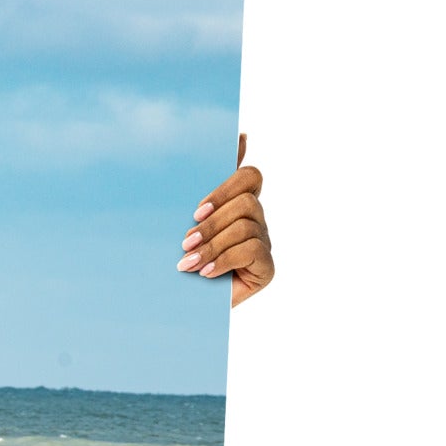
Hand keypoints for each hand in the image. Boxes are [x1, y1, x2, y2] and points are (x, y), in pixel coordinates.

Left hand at [178, 133, 273, 304]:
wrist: (179, 305)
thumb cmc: (179, 259)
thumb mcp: (181, 224)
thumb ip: (197, 190)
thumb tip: (232, 140)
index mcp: (237, 203)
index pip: (248, 176)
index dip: (226, 186)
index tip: (196, 210)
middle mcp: (255, 219)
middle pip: (246, 201)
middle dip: (212, 222)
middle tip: (185, 242)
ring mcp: (264, 242)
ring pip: (246, 226)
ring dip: (212, 244)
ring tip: (187, 263)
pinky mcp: (266, 267)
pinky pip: (252, 250)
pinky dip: (224, 260)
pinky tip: (205, 273)